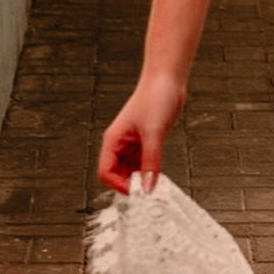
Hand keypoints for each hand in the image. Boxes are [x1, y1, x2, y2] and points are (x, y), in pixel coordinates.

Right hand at [97, 74, 185, 195]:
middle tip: (147, 192)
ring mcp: (133, 143)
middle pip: (117, 174)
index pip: (106, 172)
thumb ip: (151, 162)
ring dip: (140, 179)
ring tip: (154, 186)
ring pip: (131, 170)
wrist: (167, 80)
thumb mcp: (154, 133)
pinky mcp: (146, 141)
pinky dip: (149, 171)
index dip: (118, 185)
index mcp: (113, 140)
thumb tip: (148, 187)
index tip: (137, 192)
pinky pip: (143, 162)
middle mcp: (120, 144)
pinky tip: (158, 175)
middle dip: (130, 184)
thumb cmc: (155, 98)